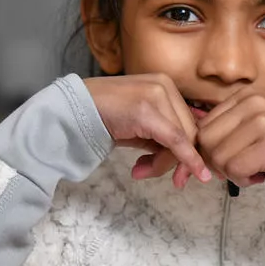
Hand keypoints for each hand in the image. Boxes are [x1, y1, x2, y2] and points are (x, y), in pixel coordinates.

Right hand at [84, 74, 210, 187]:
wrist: (73, 109)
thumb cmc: (104, 118)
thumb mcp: (139, 127)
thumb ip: (162, 138)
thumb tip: (185, 162)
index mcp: (165, 85)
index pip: (189, 123)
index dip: (191, 151)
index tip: (185, 173)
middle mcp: (165, 85)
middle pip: (190, 132)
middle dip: (180, 161)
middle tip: (169, 180)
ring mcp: (158, 94)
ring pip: (183, 139)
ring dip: (166, 164)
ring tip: (141, 171)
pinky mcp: (148, 110)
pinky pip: (176, 140)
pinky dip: (187, 160)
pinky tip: (190, 176)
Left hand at [196, 92, 264, 187]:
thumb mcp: (252, 122)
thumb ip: (225, 129)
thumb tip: (192, 151)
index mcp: (243, 97)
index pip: (204, 125)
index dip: (205, 149)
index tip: (217, 161)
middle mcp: (251, 105)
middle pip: (206, 140)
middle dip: (214, 161)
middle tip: (233, 168)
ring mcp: (261, 123)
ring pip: (218, 156)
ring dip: (230, 172)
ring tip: (249, 170)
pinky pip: (235, 168)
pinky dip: (241, 178)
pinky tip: (256, 176)